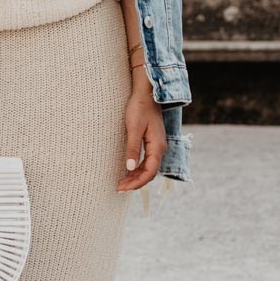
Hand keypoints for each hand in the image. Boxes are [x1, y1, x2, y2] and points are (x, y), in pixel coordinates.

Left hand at [116, 68, 166, 192]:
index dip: (137, 183)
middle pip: (150, 173)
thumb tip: (130, 167)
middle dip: (135, 182)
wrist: (146, 93)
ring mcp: (157, 145)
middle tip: (119, 188)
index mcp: (157, 147)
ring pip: (149, 167)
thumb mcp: (133, 128)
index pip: (150, 172)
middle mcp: (160, 148)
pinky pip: (147, 160)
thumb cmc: (139, 108)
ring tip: (122, 182)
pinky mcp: (153, 141)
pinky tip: (129, 170)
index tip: (123, 188)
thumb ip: (132, 148)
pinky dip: (138, 168)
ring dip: (136, 176)